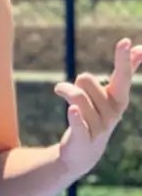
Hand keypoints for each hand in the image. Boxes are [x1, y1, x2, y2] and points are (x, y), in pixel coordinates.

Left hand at [54, 38, 141, 178]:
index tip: (125, 41)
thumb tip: (140, 47)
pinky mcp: (83, 138)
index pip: (123, 76)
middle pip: (86, 79)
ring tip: (61, 92)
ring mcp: (99, 127)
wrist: (84, 153)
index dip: (123, 59)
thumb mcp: (112, 94)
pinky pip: (78, 122)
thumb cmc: (98, 115)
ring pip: (76, 96)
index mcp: (119, 100)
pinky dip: (75, 116)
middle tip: (77, 88)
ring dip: (65, 90)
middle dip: (79, 81)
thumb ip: (125, 71)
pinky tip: (72, 110)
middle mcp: (113, 113)